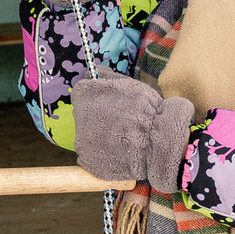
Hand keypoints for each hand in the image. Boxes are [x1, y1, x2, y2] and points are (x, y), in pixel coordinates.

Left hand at [71, 72, 192, 192]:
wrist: (156, 140)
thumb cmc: (145, 109)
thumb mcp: (127, 83)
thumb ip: (107, 76)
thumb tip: (95, 72)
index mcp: (84, 95)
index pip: (82, 93)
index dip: (97, 98)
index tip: (109, 103)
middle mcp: (78, 117)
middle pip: (84, 116)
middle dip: (97, 117)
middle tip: (118, 122)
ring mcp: (81, 141)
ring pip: (88, 137)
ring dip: (100, 136)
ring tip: (121, 139)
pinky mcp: (88, 161)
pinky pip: (92, 156)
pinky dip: (102, 155)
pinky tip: (118, 153)